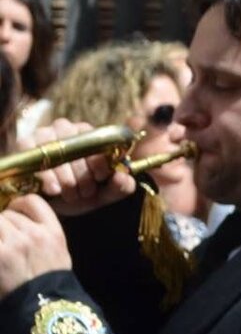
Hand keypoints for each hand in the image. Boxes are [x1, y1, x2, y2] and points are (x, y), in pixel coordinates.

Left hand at [0, 194, 73, 295]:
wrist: (44, 309)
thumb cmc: (51, 282)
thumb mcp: (58, 252)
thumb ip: (42, 233)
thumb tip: (19, 221)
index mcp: (52, 233)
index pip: (32, 201)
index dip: (18, 205)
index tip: (13, 213)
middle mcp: (34, 235)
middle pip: (8, 215)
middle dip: (3, 226)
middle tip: (5, 240)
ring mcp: (14, 245)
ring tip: (3, 248)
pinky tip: (1, 256)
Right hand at [17, 118, 137, 216]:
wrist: (53, 204)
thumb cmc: (82, 193)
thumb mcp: (105, 193)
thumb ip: (121, 186)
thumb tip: (122, 176)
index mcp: (91, 136)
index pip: (98, 140)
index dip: (100, 161)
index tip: (100, 178)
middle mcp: (68, 129)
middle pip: (76, 146)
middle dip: (83, 175)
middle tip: (84, 192)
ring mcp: (45, 133)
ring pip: (57, 150)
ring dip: (65, 176)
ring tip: (70, 194)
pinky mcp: (25, 142)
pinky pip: (34, 153)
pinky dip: (45, 174)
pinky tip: (54, 189)